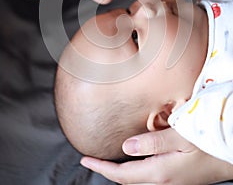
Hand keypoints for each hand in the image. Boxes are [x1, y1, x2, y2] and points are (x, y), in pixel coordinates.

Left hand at [80, 128, 232, 184]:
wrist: (230, 156)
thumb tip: (126, 146)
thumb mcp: (180, 138)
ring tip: (107, 161)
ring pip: (136, 179)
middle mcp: (162, 181)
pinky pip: (147, 175)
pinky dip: (133, 170)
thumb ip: (152, 143)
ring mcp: (169, 181)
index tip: (85, 160)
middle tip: (93, 159)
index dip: (102, 168)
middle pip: (126, 179)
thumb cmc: (207, 144)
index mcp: (159, 172)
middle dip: (107, 171)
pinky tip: (134, 160)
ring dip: (119, 171)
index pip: (122, 174)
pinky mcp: (175, 177)